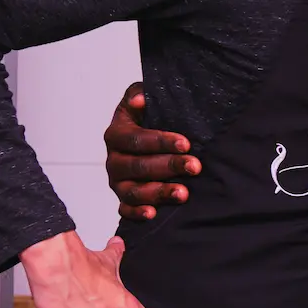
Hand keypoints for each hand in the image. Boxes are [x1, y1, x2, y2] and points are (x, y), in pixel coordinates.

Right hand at [105, 82, 200, 221]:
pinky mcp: (123, 199)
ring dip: (158, 193)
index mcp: (116, 134)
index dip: (161, 141)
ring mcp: (117, 182)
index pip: (136, 139)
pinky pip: (125, 210)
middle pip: (138, 166)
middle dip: (169, 166)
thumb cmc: (149, 118)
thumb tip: (141, 99)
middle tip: (195, 166)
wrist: (147, 137)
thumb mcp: (142, 100)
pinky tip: (153, 213)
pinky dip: (137, 213)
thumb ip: (139, 94)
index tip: (186, 143)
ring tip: (184, 193)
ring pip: (133, 191)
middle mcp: (113, 160)